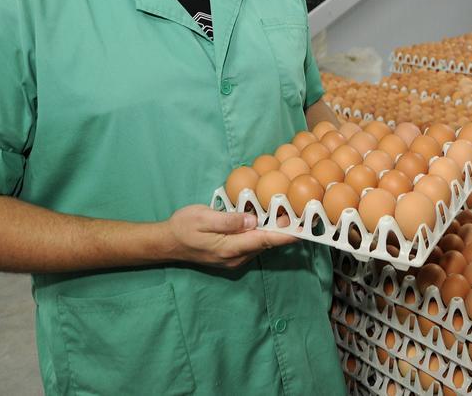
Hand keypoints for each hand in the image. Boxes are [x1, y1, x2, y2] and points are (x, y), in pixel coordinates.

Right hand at [165, 204, 296, 268]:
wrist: (167, 243)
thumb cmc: (183, 227)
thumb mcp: (203, 217)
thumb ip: (229, 220)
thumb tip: (252, 220)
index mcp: (230, 247)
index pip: (265, 240)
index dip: (286, 235)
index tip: (303, 230)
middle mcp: (236, 257)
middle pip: (266, 242)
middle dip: (283, 230)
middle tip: (301, 213)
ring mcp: (234, 259)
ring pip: (260, 244)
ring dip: (273, 231)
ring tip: (287, 214)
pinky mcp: (232, 256)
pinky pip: (252, 244)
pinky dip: (261, 233)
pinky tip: (265, 221)